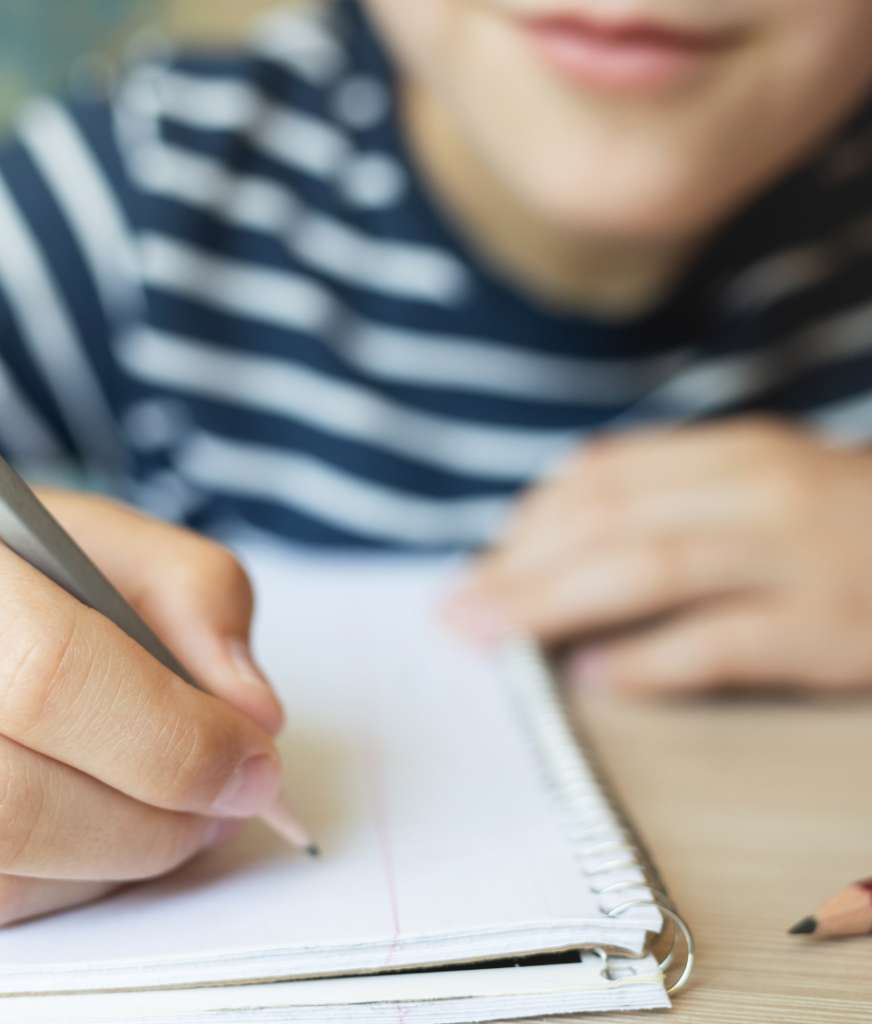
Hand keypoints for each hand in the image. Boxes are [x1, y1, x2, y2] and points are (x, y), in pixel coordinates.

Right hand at [0, 459, 282, 925]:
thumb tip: (251, 714)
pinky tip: (107, 827)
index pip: (34, 664)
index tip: (250, 756)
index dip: (164, 733)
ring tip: (182, 813)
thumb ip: (200, 598)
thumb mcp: (120, 539)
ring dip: (114, 860)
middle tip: (229, 799)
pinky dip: (64, 880)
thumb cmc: (25, 559)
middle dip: (148, 816)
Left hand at [447, 418, 871, 693]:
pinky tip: (593, 679)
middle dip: (518, 569)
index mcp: (736, 453)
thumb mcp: (764, 487)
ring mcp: (800, 557)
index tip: (483, 565)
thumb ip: (674, 505)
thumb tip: (565, 555)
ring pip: (647, 570)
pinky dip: (646, 662)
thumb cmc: (851, 523)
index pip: (602, 478)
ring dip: (552, 606)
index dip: (528, 524)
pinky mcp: (831, 627)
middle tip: (457, 614)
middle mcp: (761, 491)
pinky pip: (718, 643)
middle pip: (608, 521)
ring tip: (493, 640)